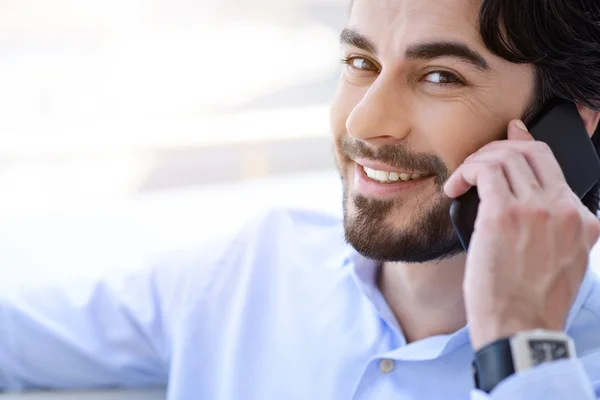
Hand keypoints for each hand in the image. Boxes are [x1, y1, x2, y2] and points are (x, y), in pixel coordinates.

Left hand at [444, 120, 599, 350]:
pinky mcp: (504, 216)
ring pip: (505, 156)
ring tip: (460, 180)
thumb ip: (552, 228)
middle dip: (499, 148)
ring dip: (476, 161)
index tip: (510, 135)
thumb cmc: (530, 301)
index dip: (526, 145)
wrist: (521, 330)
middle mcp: (564, 210)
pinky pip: (483, 172)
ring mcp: (537, 210)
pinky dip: (465, 172)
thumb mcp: (559, 261)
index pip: (554, 166)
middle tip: (476, 163)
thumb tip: (524, 198)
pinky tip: (454, 188)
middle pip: (532, 151)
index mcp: (582, 220)